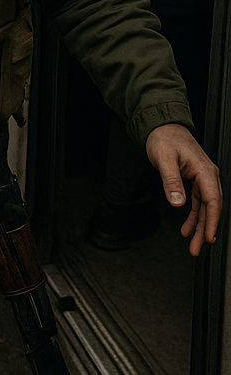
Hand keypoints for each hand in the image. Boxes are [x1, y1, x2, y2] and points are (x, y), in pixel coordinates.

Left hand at [145, 123, 222, 255]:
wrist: (160, 126)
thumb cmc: (163, 138)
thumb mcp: (164, 159)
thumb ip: (171, 181)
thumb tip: (178, 203)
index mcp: (205, 171)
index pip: (213, 201)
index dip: (211, 221)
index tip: (208, 238)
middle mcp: (207, 176)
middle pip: (211, 208)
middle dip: (205, 230)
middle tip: (197, 248)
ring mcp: (202, 178)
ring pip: (204, 207)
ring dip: (199, 226)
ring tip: (191, 243)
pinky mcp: (194, 180)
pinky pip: (197, 202)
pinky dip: (193, 215)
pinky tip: (186, 227)